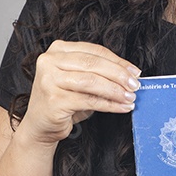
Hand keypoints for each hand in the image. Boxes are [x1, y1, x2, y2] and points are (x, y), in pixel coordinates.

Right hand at [20, 40, 140, 145]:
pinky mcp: (53, 100)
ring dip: (115, 91)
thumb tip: (129, 74)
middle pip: (93, 64)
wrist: (40, 125)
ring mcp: (49, 80)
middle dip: (119, 75)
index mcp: (58, 50)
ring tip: (130, 97)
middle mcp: (50, 61)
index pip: (94, 51)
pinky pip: (89, 101)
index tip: (134, 71)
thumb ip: (99, 72)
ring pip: (92, 82)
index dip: (117, 61)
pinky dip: (109, 104)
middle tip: (135, 85)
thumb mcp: (79, 80)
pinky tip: (120, 107)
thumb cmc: (62, 101)